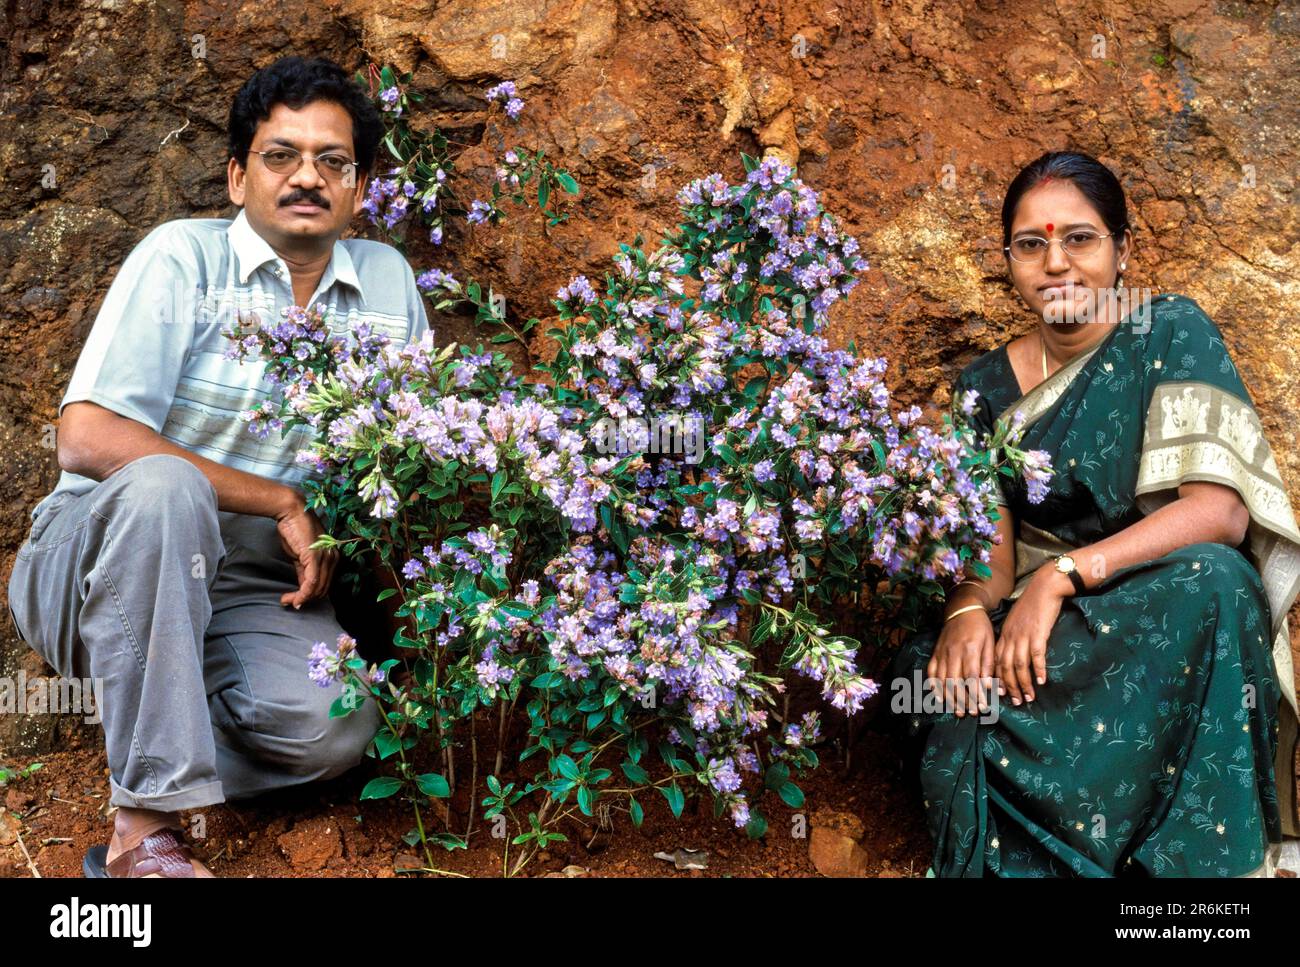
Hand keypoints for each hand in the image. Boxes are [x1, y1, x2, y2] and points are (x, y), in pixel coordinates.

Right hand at [273, 490, 338, 608]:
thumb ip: (305, 571)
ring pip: (317, 588)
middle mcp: (333, 558)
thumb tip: (303, 586)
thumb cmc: (295, 530)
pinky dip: (301, 594)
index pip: (325, 583)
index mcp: (332, 557)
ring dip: (301, 598)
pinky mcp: (315, 558)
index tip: (296, 600)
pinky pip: (311, 583)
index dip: (311, 595)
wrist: (291, 511)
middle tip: (289, 602)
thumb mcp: (301, 555)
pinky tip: (291, 598)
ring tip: (286, 600)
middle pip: (323, 589)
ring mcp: (325, 558)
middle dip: (306, 599)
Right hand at [927, 608, 996, 716]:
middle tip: (971, 713)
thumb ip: (988, 664)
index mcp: (970, 649)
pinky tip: (939, 698)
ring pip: (943, 680)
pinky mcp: (935, 653)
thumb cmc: (980, 627)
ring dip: (950, 698)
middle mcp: (954, 652)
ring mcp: (942, 653)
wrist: (962, 609)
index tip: (982, 707)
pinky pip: (931, 672)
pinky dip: (934, 686)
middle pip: (956, 682)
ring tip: (958, 711)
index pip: (972, 676)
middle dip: (963, 700)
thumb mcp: (990, 642)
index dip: (976, 694)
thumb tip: (989, 686)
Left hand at [993, 566, 1068, 705]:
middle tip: (1016, 702)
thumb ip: (1013, 637)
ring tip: (1029, 698)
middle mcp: (1010, 637)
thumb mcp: (1017, 622)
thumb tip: (1014, 655)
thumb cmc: (1033, 605)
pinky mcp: (1038, 633)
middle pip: (1005, 667)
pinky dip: (1038, 669)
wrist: (1045, 587)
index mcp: (1004, 635)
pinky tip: (1042, 681)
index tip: (1000, 694)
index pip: (995, 661)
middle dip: (1009, 687)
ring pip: (1018, 665)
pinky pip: (1036, 655)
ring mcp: (1023, 635)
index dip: (997, 679)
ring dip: (1023, 683)